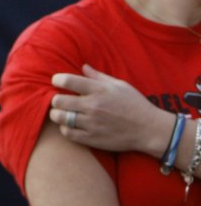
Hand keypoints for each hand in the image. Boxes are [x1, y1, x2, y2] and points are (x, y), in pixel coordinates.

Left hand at [50, 64, 169, 155]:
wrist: (148, 129)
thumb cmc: (134, 104)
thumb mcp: (120, 85)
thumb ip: (98, 77)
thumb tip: (83, 66)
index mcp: (100, 90)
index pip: (69, 81)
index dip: (57, 79)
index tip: (57, 81)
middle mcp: (94, 106)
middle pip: (58, 101)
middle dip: (56, 99)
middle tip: (59, 100)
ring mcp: (91, 123)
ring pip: (59, 118)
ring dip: (57, 114)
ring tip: (62, 113)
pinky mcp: (91, 138)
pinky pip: (67, 133)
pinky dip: (64, 128)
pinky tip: (69, 125)